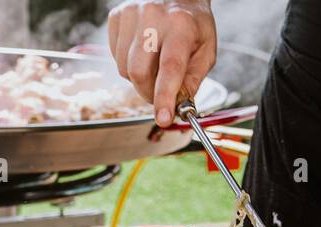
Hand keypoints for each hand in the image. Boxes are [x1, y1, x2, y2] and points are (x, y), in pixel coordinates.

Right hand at [108, 0, 216, 126]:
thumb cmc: (194, 26)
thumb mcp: (205, 52)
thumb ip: (192, 82)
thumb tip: (178, 108)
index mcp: (182, 26)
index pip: (170, 68)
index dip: (164, 97)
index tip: (163, 118)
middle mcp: (154, 16)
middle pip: (139, 71)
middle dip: (148, 93)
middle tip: (159, 97)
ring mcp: (132, 14)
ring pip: (124, 67)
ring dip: (138, 79)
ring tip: (153, 68)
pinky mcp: (118, 15)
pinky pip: (114, 55)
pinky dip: (127, 63)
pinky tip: (142, 53)